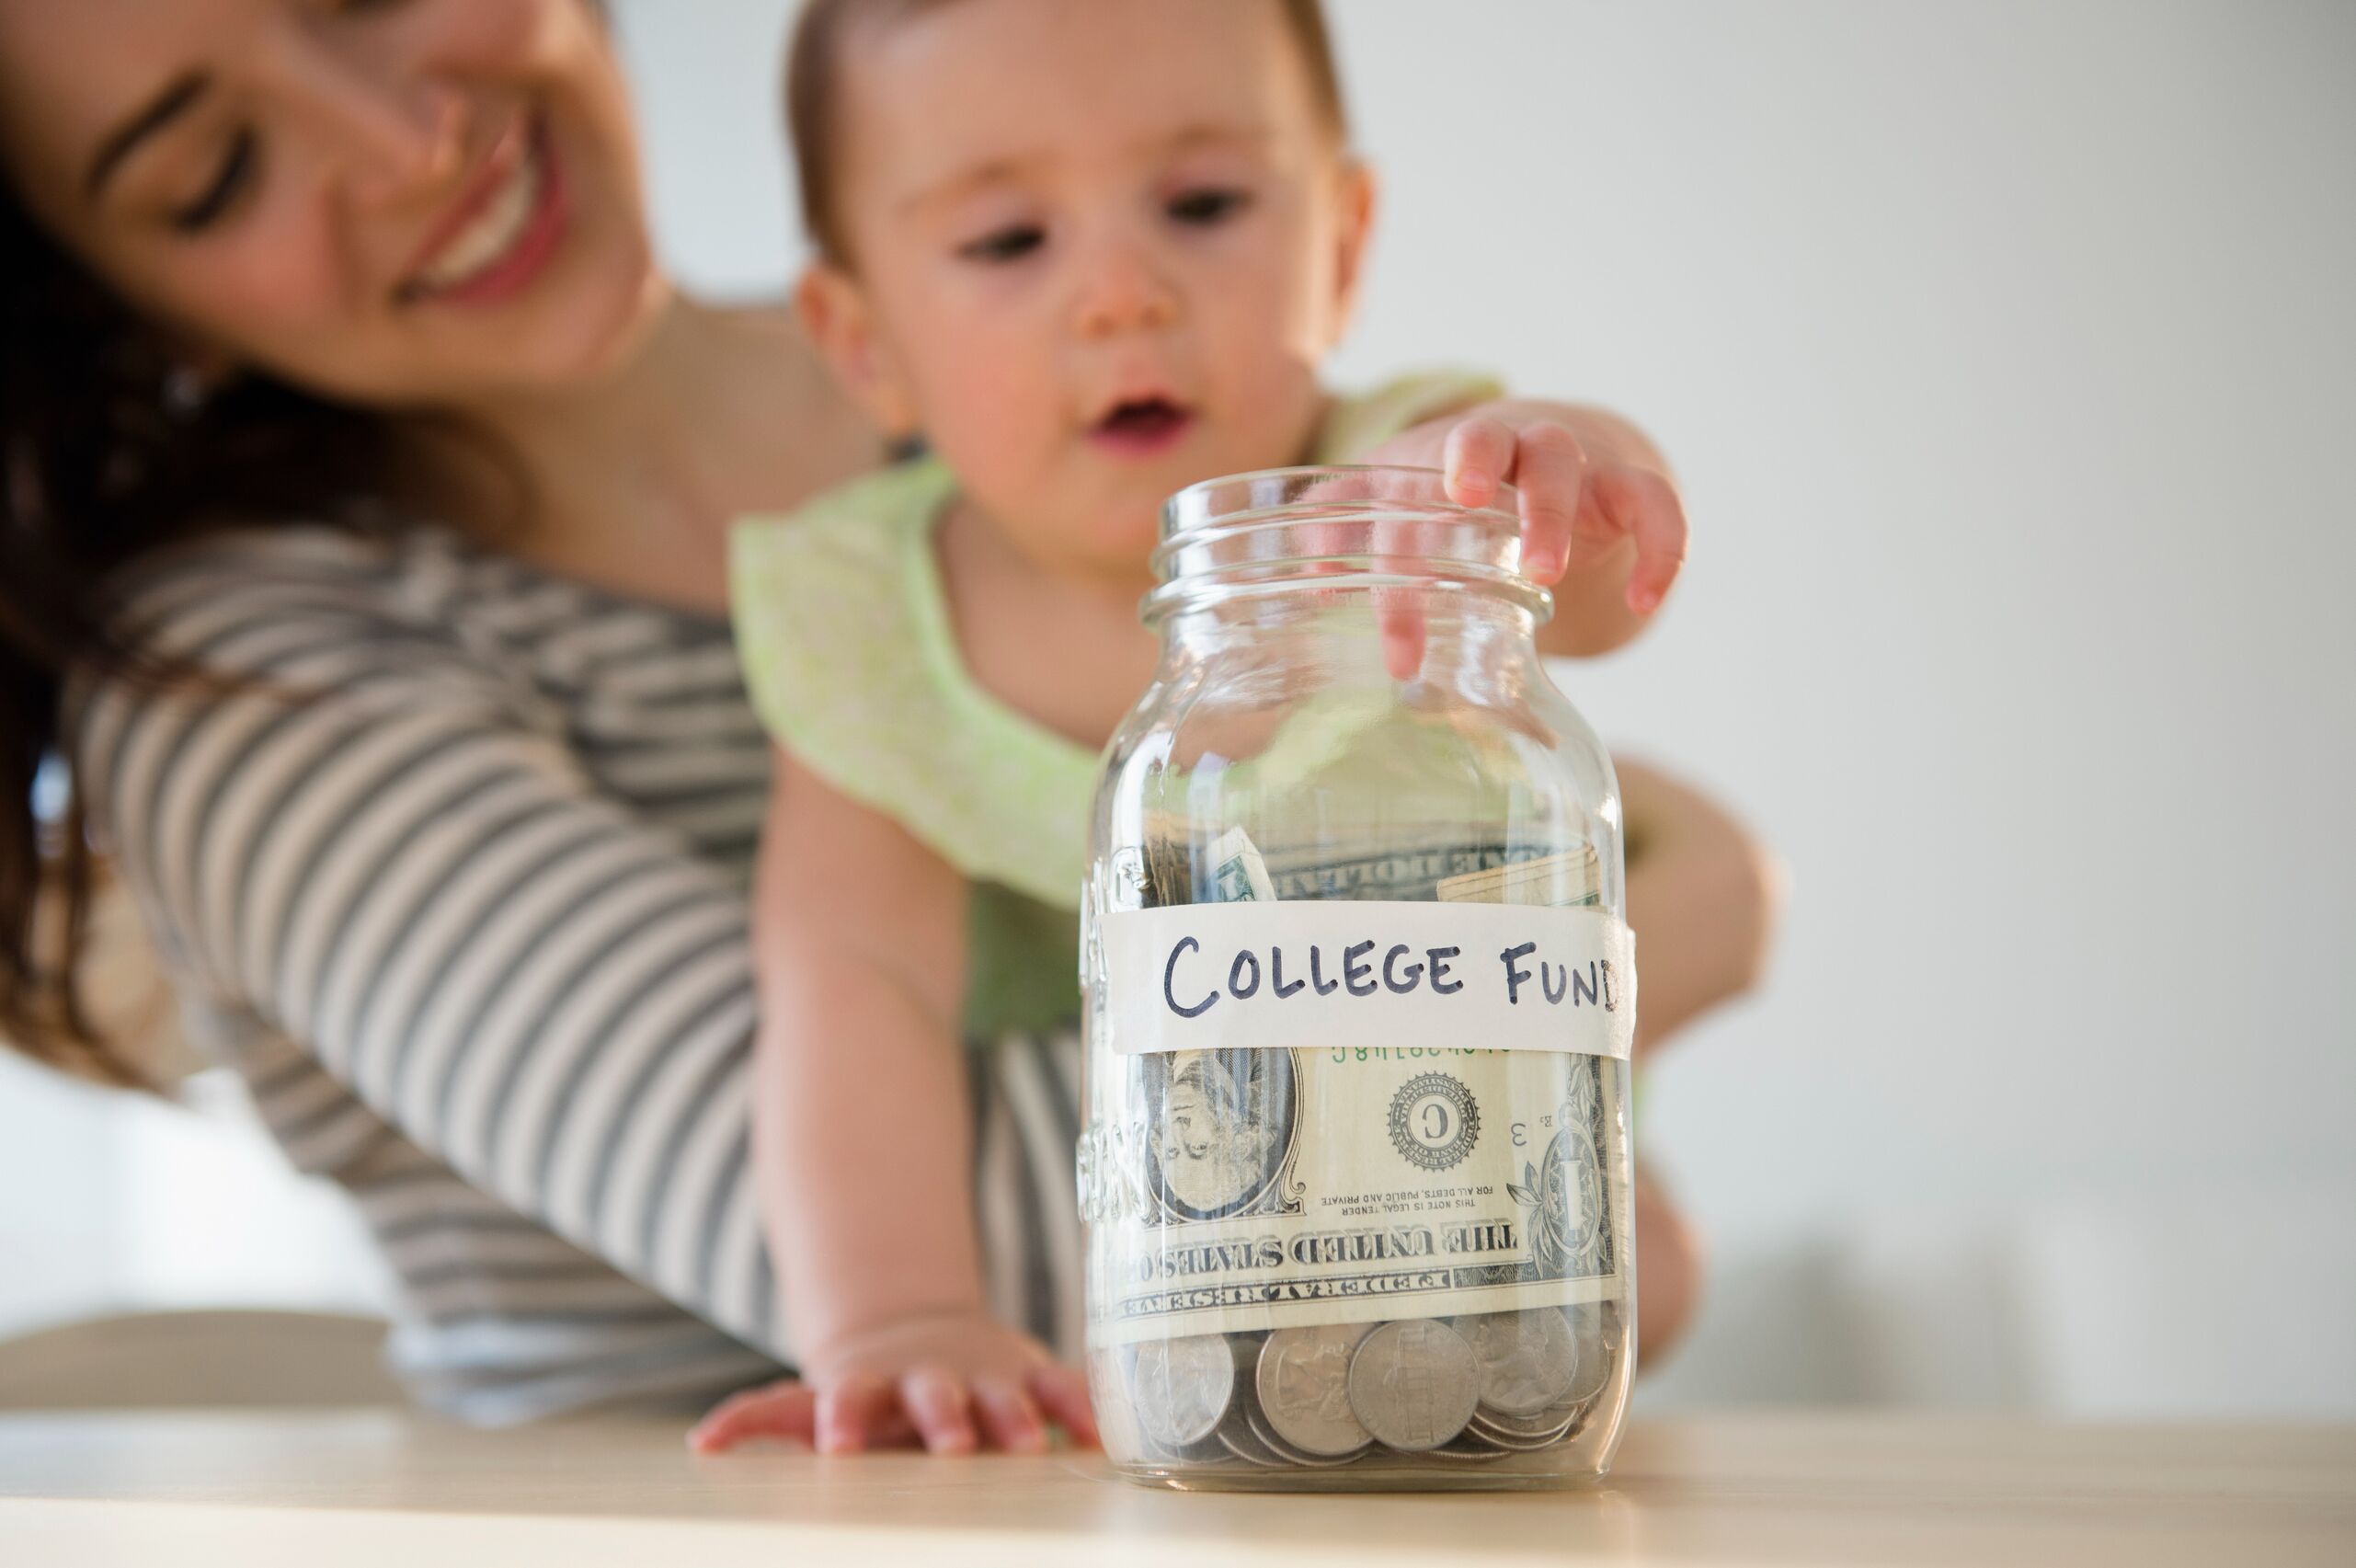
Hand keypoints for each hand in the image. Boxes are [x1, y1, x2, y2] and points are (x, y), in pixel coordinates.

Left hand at [688, 1310, 1098, 1455]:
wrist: (918, 1336)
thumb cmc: (861, 1394)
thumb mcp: (812, 1401)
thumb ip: (763, 1419)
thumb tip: (700, 1442)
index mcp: (869, 1389)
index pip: (848, 1400)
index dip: (842, 1421)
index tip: (837, 1450)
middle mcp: (928, 1379)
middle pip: (933, 1396)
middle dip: (943, 1419)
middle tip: (953, 1449)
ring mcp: (984, 1374)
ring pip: (1003, 1393)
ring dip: (1016, 1418)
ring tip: (1032, 1448)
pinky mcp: (1030, 1374)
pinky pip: (1063, 1388)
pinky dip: (1082, 1408)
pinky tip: (1102, 1438)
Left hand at [1358, 404, 1688, 672]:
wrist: (1550, 459)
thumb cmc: (1455, 490)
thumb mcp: (1396, 502)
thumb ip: (1342, 528)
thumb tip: (1308, 576)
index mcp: (1437, 455)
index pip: (1408, 495)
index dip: (1397, 567)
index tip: (1401, 651)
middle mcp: (1504, 445)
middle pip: (1490, 436)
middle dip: (1474, 468)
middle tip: (1468, 513)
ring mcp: (1571, 461)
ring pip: (1566, 462)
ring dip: (1551, 512)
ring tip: (1544, 573)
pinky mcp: (1628, 485)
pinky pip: (1656, 503)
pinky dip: (1660, 544)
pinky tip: (1643, 600)